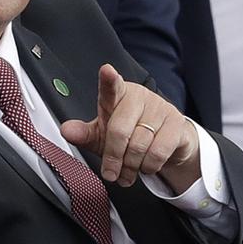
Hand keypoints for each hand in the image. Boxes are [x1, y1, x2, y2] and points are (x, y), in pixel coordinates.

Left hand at [60, 64, 200, 192]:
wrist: (163, 143)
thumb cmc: (128, 134)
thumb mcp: (102, 134)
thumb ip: (83, 133)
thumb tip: (66, 130)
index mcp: (116, 95)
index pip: (110, 86)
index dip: (108, 79)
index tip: (106, 71)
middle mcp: (139, 97)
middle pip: (120, 130)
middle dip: (113, 157)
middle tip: (110, 173)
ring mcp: (159, 108)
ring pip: (139, 145)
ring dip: (130, 166)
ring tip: (127, 171)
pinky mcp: (176, 123)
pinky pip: (158, 152)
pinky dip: (148, 166)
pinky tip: (145, 166)